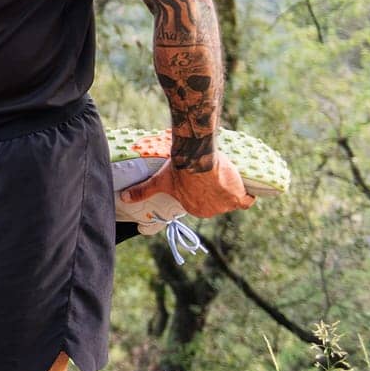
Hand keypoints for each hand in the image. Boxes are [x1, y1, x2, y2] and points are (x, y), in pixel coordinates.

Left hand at [119, 151, 253, 217]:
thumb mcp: (158, 182)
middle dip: (216, 191)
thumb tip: (122, 198)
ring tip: (224, 176)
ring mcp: (224, 205)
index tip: (203, 182)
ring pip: (231, 200)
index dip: (203, 191)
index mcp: (195, 209)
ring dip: (230, 191)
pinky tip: (247, 191)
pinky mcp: (236, 196)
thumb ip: (142, 191)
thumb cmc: (176, 170)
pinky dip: (247, 196)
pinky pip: (247, 201)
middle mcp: (211, 212)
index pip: (203, 203)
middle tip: (212, 176)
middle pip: (218, 201)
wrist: (195, 159)